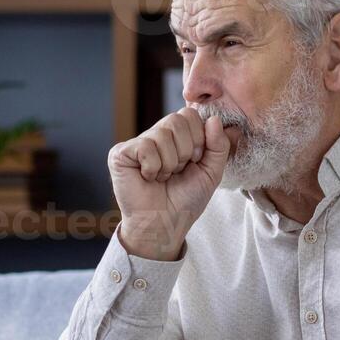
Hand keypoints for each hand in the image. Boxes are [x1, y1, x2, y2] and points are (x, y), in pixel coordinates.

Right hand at [108, 107, 235, 260]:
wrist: (164, 225)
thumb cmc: (185, 201)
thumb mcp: (212, 172)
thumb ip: (219, 145)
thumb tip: (215, 119)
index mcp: (176, 137)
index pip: (191, 114)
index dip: (199, 138)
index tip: (194, 162)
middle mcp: (156, 135)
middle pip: (177, 119)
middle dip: (185, 151)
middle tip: (178, 171)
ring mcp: (137, 143)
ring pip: (162, 134)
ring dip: (169, 164)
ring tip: (162, 177)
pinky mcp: (120, 153)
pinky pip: (145, 147)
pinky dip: (153, 168)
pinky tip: (148, 178)